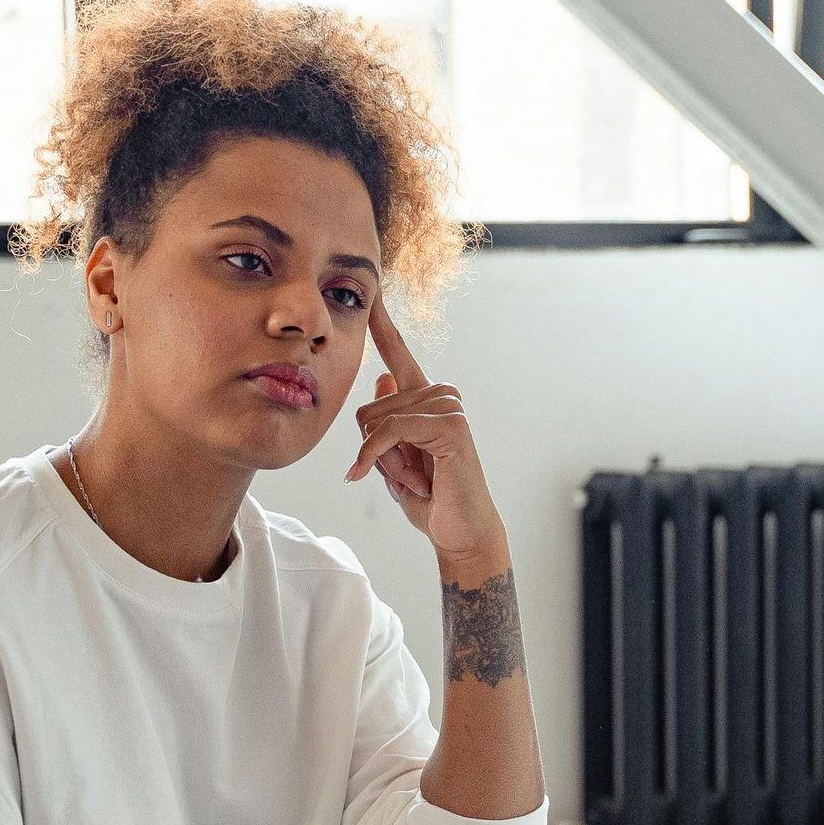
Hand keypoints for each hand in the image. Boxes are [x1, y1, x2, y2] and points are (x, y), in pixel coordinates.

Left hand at [347, 297, 504, 560]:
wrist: (460, 533)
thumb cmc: (430, 499)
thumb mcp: (395, 458)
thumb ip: (385, 422)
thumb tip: (381, 377)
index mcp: (425, 400)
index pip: (398, 353)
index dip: (382, 324)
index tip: (371, 291)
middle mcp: (440, 396)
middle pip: (369, 406)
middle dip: (373, 449)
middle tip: (406, 476)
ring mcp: (448, 407)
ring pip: (377, 420)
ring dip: (382, 460)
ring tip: (415, 480)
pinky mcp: (450, 424)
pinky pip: (389, 430)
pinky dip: (373, 456)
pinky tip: (363, 476)